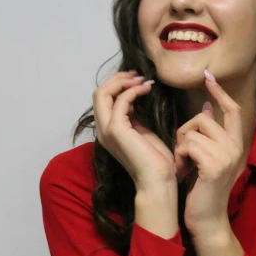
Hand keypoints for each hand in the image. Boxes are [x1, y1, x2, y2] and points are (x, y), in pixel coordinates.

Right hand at [93, 70, 175, 190]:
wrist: (157, 180)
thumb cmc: (155, 160)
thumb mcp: (141, 131)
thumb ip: (132, 116)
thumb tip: (133, 97)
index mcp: (107, 131)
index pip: (102, 99)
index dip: (117, 85)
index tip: (137, 79)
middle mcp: (102, 130)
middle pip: (99, 93)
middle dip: (118, 79)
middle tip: (138, 75)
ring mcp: (107, 130)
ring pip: (103, 93)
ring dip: (124, 81)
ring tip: (143, 80)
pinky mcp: (116, 130)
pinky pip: (121, 100)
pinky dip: (134, 90)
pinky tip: (147, 89)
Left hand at [174, 69, 243, 236]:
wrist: (206, 220)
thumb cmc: (202, 189)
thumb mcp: (206, 157)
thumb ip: (209, 134)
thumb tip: (205, 106)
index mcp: (236, 144)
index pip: (232, 110)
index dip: (219, 91)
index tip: (208, 75)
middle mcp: (235, 147)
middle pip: (203, 118)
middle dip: (185, 131)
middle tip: (182, 153)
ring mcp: (227, 156)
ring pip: (193, 131)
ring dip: (180, 147)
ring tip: (183, 165)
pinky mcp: (214, 165)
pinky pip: (188, 145)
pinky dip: (179, 157)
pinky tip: (182, 171)